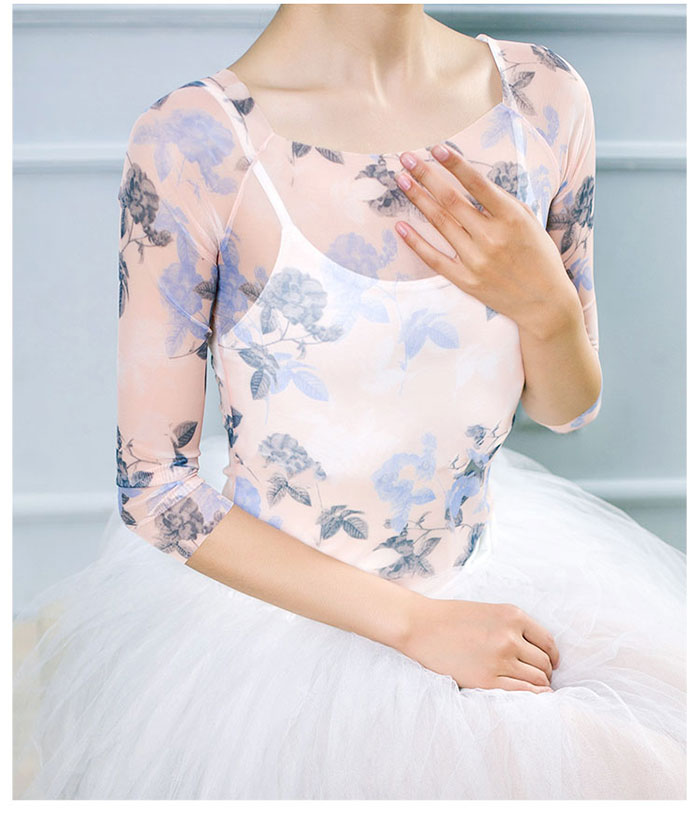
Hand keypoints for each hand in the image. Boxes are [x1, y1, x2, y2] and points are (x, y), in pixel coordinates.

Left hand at [394, 144, 579, 337]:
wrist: (545, 303)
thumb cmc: (539, 257)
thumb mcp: (529, 222)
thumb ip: (501, 203)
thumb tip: (471, 181)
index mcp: (511, 218)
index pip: (477, 184)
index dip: (455, 164)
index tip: (436, 148)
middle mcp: (492, 238)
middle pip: (451, 201)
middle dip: (426, 176)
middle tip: (406, 157)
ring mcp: (477, 261)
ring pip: (440, 224)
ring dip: (418, 199)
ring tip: (401, 180)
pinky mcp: (466, 281)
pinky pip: (435, 259)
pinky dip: (416, 243)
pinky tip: (401, 226)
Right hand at [400, 596, 559, 692]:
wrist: (421, 626)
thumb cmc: (452, 618)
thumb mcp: (490, 612)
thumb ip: (514, 627)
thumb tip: (538, 652)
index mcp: (513, 616)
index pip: (548, 642)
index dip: (552, 656)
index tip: (550, 663)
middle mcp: (510, 637)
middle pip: (544, 663)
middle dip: (545, 672)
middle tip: (538, 677)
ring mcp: (499, 660)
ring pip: (537, 679)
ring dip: (539, 685)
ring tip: (532, 687)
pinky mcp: (486, 680)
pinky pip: (522, 692)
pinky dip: (533, 696)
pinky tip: (532, 696)